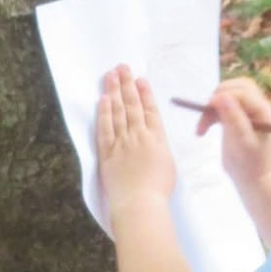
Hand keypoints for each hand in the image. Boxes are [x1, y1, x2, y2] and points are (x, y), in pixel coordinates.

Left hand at [97, 66, 176, 217]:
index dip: (145, 93)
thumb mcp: (168, 165)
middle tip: (123, 67)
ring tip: (111, 76)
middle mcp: (139, 136)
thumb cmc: (158, 191)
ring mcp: (122, 143)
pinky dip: (103, 112)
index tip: (140, 80)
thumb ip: (160, 148)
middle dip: (127, 85)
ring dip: (114, 92)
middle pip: (132, 106)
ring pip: (117, 112)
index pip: (150, 110)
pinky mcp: (107, 153)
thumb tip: (154, 141)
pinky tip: (102, 99)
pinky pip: (105, 128)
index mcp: (157, 139)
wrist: (139, 203)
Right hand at [197, 78, 270, 194]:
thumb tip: (222, 97)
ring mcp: (247, 111)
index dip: (224, 95)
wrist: (252, 179)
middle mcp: (257, 107)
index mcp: (263, 111)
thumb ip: (234, 118)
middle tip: (205, 112)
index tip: (207, 108)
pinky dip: (211, 115)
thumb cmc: (249, 164)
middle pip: (237, 87)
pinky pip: (223, 107)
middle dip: (218, 97)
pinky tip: (203, 129)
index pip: (243, 91)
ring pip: (228, 95)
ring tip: (200, 128)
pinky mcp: (237, 117)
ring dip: (211, 108)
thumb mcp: (242, 143)